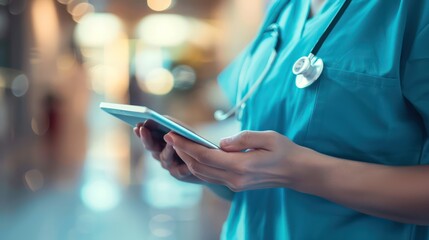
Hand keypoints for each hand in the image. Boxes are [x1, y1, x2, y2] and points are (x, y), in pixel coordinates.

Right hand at [134, 122, 203, 183]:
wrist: (205, 162)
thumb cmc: (192, 142)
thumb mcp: (182, 130)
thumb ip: (170, 124)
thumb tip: (158, 118)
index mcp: (159, 141)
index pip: (147, 135)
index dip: (142, 132)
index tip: (138, 125)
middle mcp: (160, 153)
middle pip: (151, 147)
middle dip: (146, 138)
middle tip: (143, 129)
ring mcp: (168, 164)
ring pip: (164, 157)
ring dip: (167, 150)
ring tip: (171, 142)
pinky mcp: (178, 173)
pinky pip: (179, 170)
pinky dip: (184, 166)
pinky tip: (187, 164)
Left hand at [164, 130, 308, 191]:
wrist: (298, 172)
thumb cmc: (285, 151)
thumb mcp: (268, 137)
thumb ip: (243, 138)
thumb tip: (221, 143)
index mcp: (241, 166)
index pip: (205, 156)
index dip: (185, 146)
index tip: (171, 135)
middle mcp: (234, 179)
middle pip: (199, 166)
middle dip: (182, 152)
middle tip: (169, 137)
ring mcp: (235, 184)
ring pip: (203, 173)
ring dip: (188, 159)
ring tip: (178, 144)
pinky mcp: (236, 184)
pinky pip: (210, 176)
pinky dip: (198, 165)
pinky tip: (193, 155)